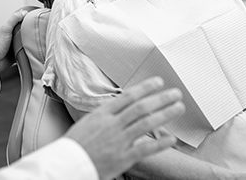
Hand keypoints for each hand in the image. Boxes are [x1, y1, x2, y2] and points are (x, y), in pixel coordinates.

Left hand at [0, 6, 37, 70]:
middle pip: (25, 33)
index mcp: (10, 30)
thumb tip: (23, 12)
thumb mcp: (6, 28)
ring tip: (39, 41)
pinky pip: (25, 53)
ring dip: (31, 43)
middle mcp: (13, 38)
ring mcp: (15, 46)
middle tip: (41, 32)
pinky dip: (29, 52)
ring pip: (26, 43)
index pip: (21, 23)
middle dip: (32, 33)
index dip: (28, 21)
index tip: (37, 20)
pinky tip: (34, 51)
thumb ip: (14, 19)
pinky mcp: (16, 55)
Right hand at [64, 77, 184, 179]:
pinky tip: (172, 139)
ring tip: (178, 108)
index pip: (128, 96)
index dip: (145, 88)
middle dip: (161, 99)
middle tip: (175, 93)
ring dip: (165, 114)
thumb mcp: (88, 122)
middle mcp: (112, 125)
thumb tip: (120, 106)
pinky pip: (145, 149)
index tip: (158, 82)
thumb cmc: (75, 144)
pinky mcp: (122, 158)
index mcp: (102, 114)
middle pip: (141, 107)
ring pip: (146, 123)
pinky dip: (160, 143)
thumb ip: (106, 115)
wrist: (66, 164)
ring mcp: (118, 141)